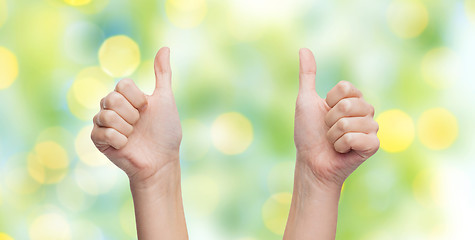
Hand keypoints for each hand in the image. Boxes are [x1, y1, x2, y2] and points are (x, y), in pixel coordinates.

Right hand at [91, 47, 181, 184]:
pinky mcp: (98, 140)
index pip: (122, 85)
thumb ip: (163, 74)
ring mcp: (103, 123)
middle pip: (112, 98)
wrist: (161, 161)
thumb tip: (165, 48)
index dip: (138, 99)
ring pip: (106, 114)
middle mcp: (112, 107)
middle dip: (132, 114)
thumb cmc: (165, 132)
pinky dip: (119, 140)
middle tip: (139, 125)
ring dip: (126, 128)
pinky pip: (102, 132)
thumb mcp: (165, 99)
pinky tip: (125, 145)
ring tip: (133, 136)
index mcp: (126, 96)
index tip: (147, 110)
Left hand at [294, 48, 378, 187]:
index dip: (329, 101)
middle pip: (349, 104)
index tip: (324, 113)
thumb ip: (307, 75)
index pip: (346, 87)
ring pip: (350, 122)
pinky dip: (342, 146)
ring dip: (333, 135)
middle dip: (330, 120)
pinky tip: (343, 151)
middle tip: (328, 131)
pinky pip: (358, 137)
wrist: (311, 162)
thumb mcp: (306, 101)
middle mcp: (365, 111)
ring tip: (334, 142)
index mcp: (352, 99)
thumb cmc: (308, 134)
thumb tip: (303, 49)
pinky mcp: (373, 145)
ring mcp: (371, 128)